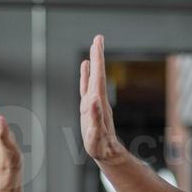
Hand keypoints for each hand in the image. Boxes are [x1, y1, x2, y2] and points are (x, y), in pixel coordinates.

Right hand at [80, 35, 125, 164]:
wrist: (106, 153)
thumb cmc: (101, 147)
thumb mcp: (97, 135)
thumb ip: (95, 119)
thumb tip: (94, 101)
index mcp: (98, 103)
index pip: (98, 77)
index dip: (98, 60)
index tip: (98, 43)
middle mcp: (97, 99)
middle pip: (97, 74)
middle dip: (97, 56)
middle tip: (98, 38)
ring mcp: (93, 102)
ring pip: (92, 78)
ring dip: (93, 63)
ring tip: (92, 48)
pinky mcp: (89, 107)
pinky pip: (86, 86)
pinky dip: (85, 75)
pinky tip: (85, 67)